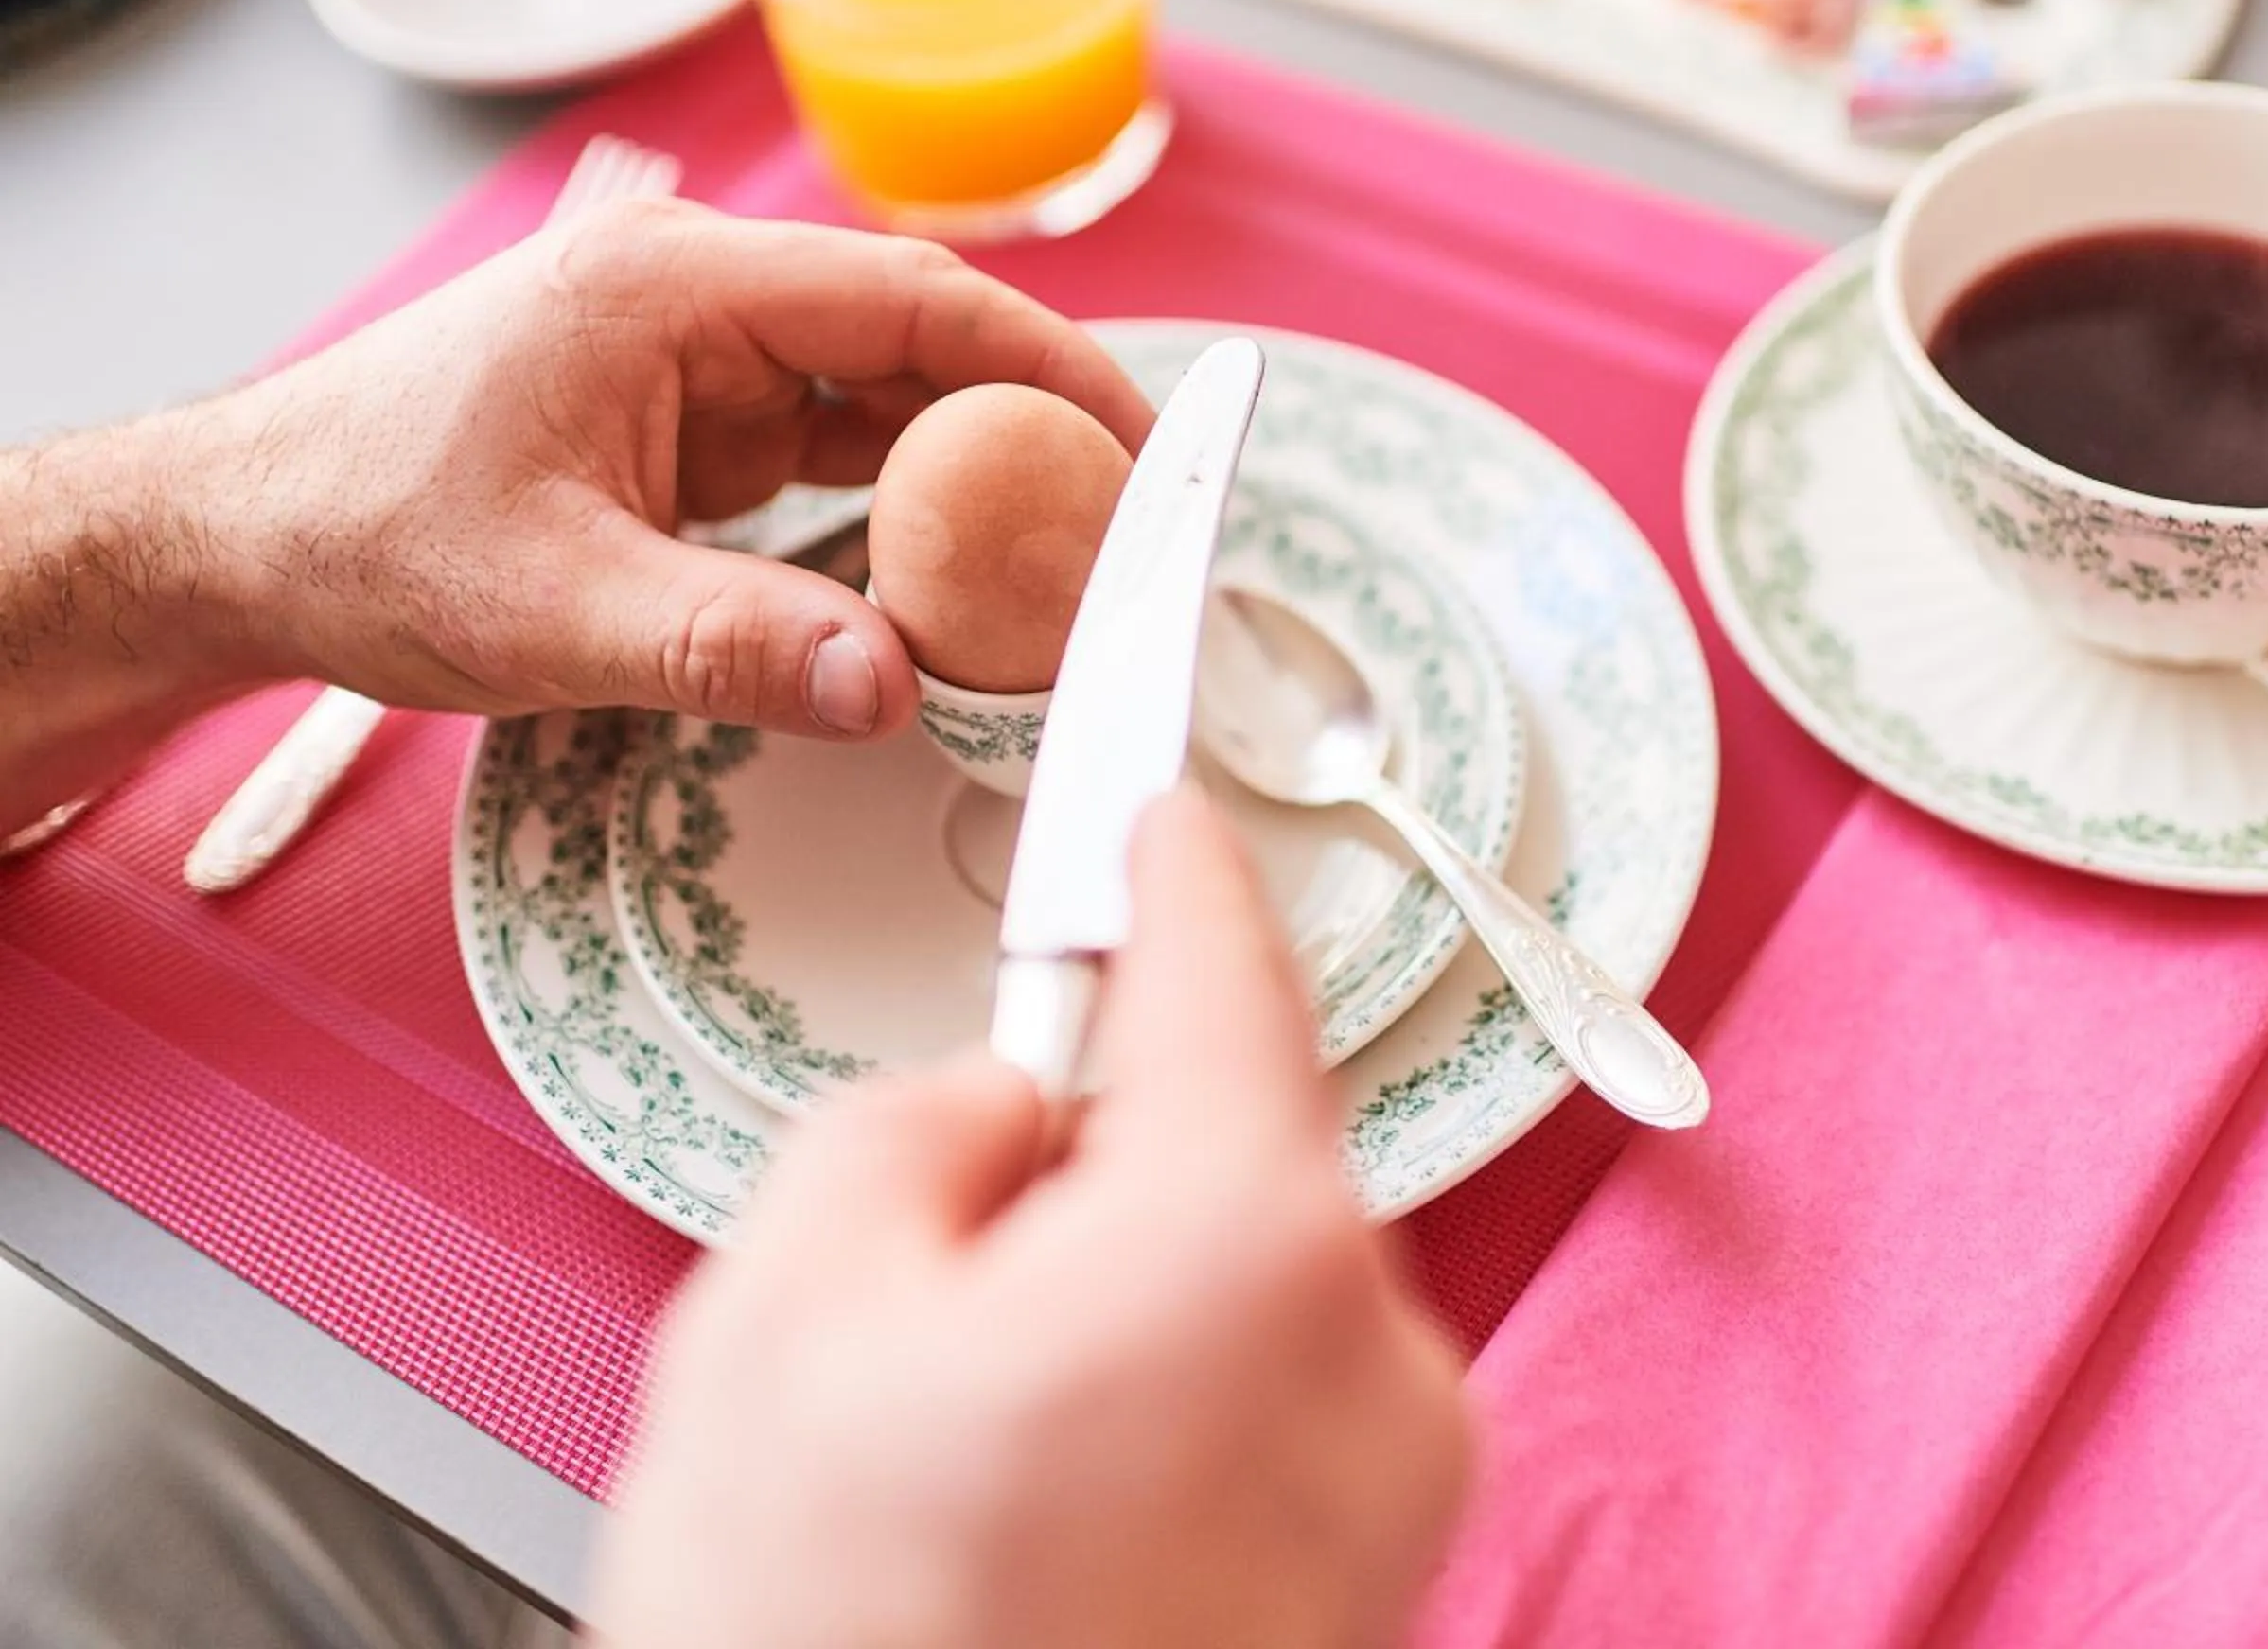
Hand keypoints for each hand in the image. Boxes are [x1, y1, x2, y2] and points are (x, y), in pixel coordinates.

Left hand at [200, 198, 1152, 737]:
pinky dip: (904, 511)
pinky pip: (834, 453)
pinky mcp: (687, 425)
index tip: (1147, 445)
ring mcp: (697, 362)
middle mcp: (700, 301)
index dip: (1053, 368)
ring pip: (887, 401)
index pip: (918, 301)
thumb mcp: (550, 606)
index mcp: (677, 288)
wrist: (237, 542)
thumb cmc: (357, 530)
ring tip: (1069, 564)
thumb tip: (894, 687)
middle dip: (1035, 432)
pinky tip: (957, 579)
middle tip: (1132, 531)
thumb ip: (730, 646)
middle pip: (923, 345)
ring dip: (975, 480)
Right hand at [593, 790, 1471, 1648]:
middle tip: (942, 1254)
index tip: (1155, 781)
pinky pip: (1275, 1397)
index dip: (1166, 853)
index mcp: (1249, 1235)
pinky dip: (1170, 1396)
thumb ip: (926, 1122)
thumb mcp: (788, 1302)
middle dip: (1103, 1149)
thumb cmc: (833, 1642)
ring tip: (965, 1439)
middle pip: (1239, 1134)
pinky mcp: (1378, 1578)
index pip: (1224, 959)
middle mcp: (1378, 1347)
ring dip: (1128, 1291)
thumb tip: (1017, 1105)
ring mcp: (1401, 1481)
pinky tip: (1037, 1498)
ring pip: (1251, 1273)